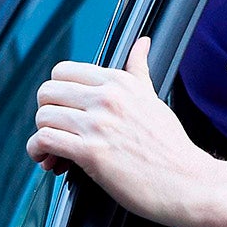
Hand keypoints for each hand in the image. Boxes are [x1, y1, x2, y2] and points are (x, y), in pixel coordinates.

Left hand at [28, 38, 218, 226]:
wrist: (187, 182)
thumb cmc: (171, 147)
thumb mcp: (154, 99)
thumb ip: (139, 70)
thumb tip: (142, 44)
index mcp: (120, 82)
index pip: (64, 70)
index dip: (58, 93)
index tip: (65, 110)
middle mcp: (108, 98)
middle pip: (47, 91)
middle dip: (47, 113)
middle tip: (58, 130)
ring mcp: (99, 124)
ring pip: (43, 116)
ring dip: (42, 136)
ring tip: (54, 151)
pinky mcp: (92, 153)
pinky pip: (45, 140)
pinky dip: (39, 151)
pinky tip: (51, 160)